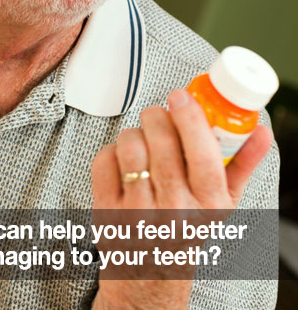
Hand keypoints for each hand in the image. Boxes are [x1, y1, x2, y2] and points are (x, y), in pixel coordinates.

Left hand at [90, 89, 272, 309]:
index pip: (203, 154)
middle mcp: (173, 210)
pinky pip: (105, 158)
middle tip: (158, 114)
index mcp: (208, 205)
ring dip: (135, 132)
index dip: (191, 119)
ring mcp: (136, 211)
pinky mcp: (106, 209)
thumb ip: (242, 164)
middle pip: (161, 141)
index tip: (181, 97)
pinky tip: (124, 161)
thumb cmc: (187, 229)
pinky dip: (112, 150)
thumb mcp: (222, 203)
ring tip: (142, 139)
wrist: (150, 270)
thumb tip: (262, 131)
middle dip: (157, 116)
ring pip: (130, 145)